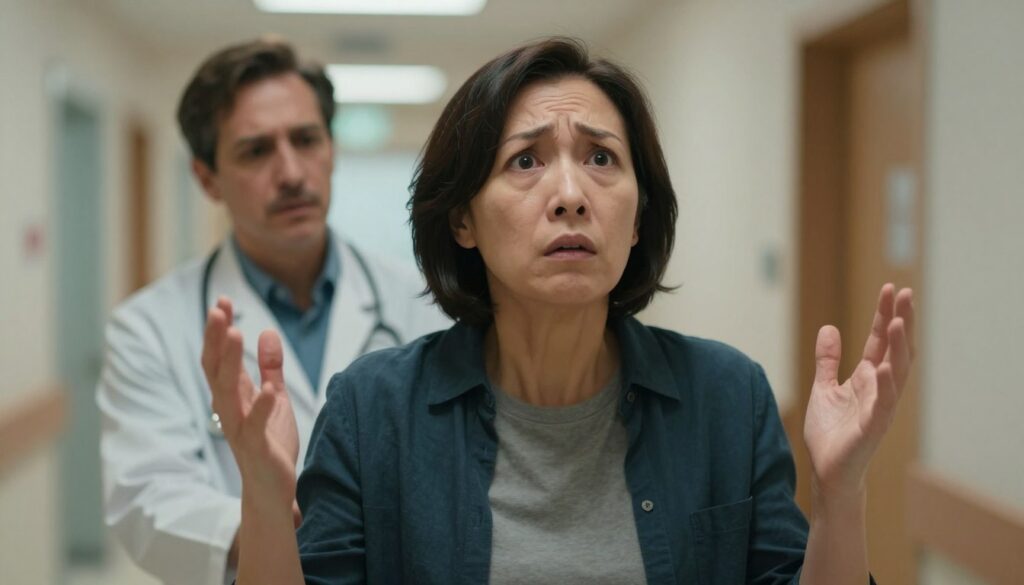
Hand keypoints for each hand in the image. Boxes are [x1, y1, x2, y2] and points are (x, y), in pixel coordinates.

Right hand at [202, 297, 299, 507]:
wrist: (274, 490)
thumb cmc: (271, 443)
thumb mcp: (274, 398)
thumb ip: (271, 368)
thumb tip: (267, 332)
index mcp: (234, 396)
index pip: (220, 358)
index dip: (219, 331)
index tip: (222, 301)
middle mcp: (230, 409)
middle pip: (216, 369)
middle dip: (217, 339)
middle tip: (218, 310)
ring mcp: (240, 429)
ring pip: (228, 393)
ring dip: (231, 363)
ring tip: (237, 334)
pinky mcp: (257, 448)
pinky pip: (255, 427)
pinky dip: (261, 408)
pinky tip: (269, 390)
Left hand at [803, 284, 914, 499]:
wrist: (828, 472)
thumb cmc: (830, 433)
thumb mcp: (824, 388)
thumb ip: (827, 361)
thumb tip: (829, 328)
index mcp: (868, 378)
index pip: (880, 341)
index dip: (885, 315)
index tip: (891, 288)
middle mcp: (880, 389)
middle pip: (895, 350)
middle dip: (900, 321)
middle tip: (905, 293)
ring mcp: (880, 408)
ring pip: (896, 373)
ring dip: (898, 348)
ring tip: (898, 321)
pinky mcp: (873, 428)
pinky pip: (883, 404)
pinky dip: (886, 386)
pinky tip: (885, 367)